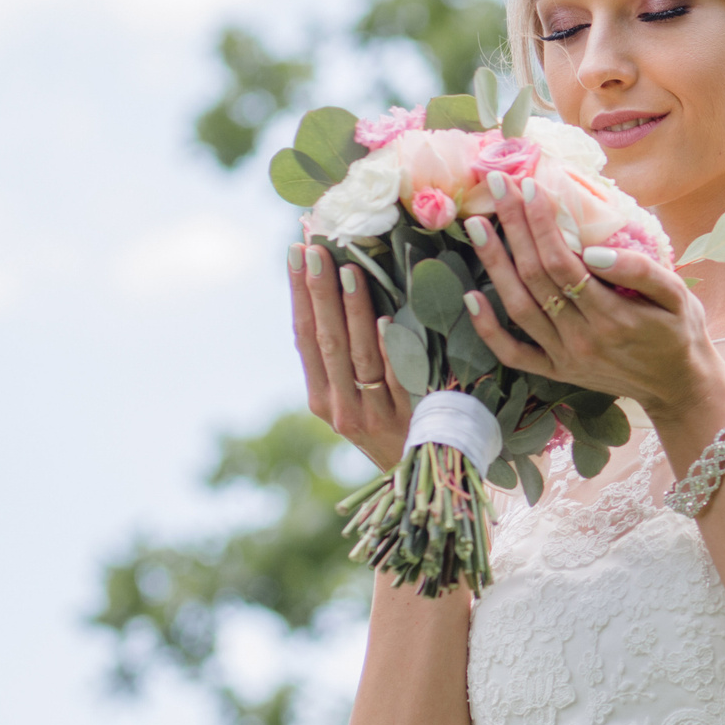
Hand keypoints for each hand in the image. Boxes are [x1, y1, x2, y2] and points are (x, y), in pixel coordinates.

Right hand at [289, 243, 414, 470]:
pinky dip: (389, 347)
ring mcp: (373, 414)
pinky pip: (397, 377)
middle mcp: (340, 408)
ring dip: (351, 310)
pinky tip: (385, 317)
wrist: (428, 477)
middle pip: (325, 341)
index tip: (296, 252)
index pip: (304, 338)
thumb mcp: (359, 401)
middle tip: (316, 247)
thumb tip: (343, 292)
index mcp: (322, 399)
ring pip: (358, 355)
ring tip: (348, 268)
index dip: (298, 294)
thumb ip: (348, 360)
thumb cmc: (394, 427)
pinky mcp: (408, 418)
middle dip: (319, 292)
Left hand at [459, 173, 724, 419]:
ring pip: (518, 307)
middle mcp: (582, 338)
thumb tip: (595, 250)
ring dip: (494, 264)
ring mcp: (565, 358)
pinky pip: (513, 353)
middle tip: (498, 186)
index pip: (563, 262)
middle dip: (514, 227)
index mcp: (613, 317)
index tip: (530, 187)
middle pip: (536, 276)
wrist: (679, 386)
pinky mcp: (556, 372)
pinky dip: (487, 328)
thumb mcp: (677, 297)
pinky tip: (470, 297)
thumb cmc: (680, 331)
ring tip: (476, 226)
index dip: (542, 223)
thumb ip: (641, 272)